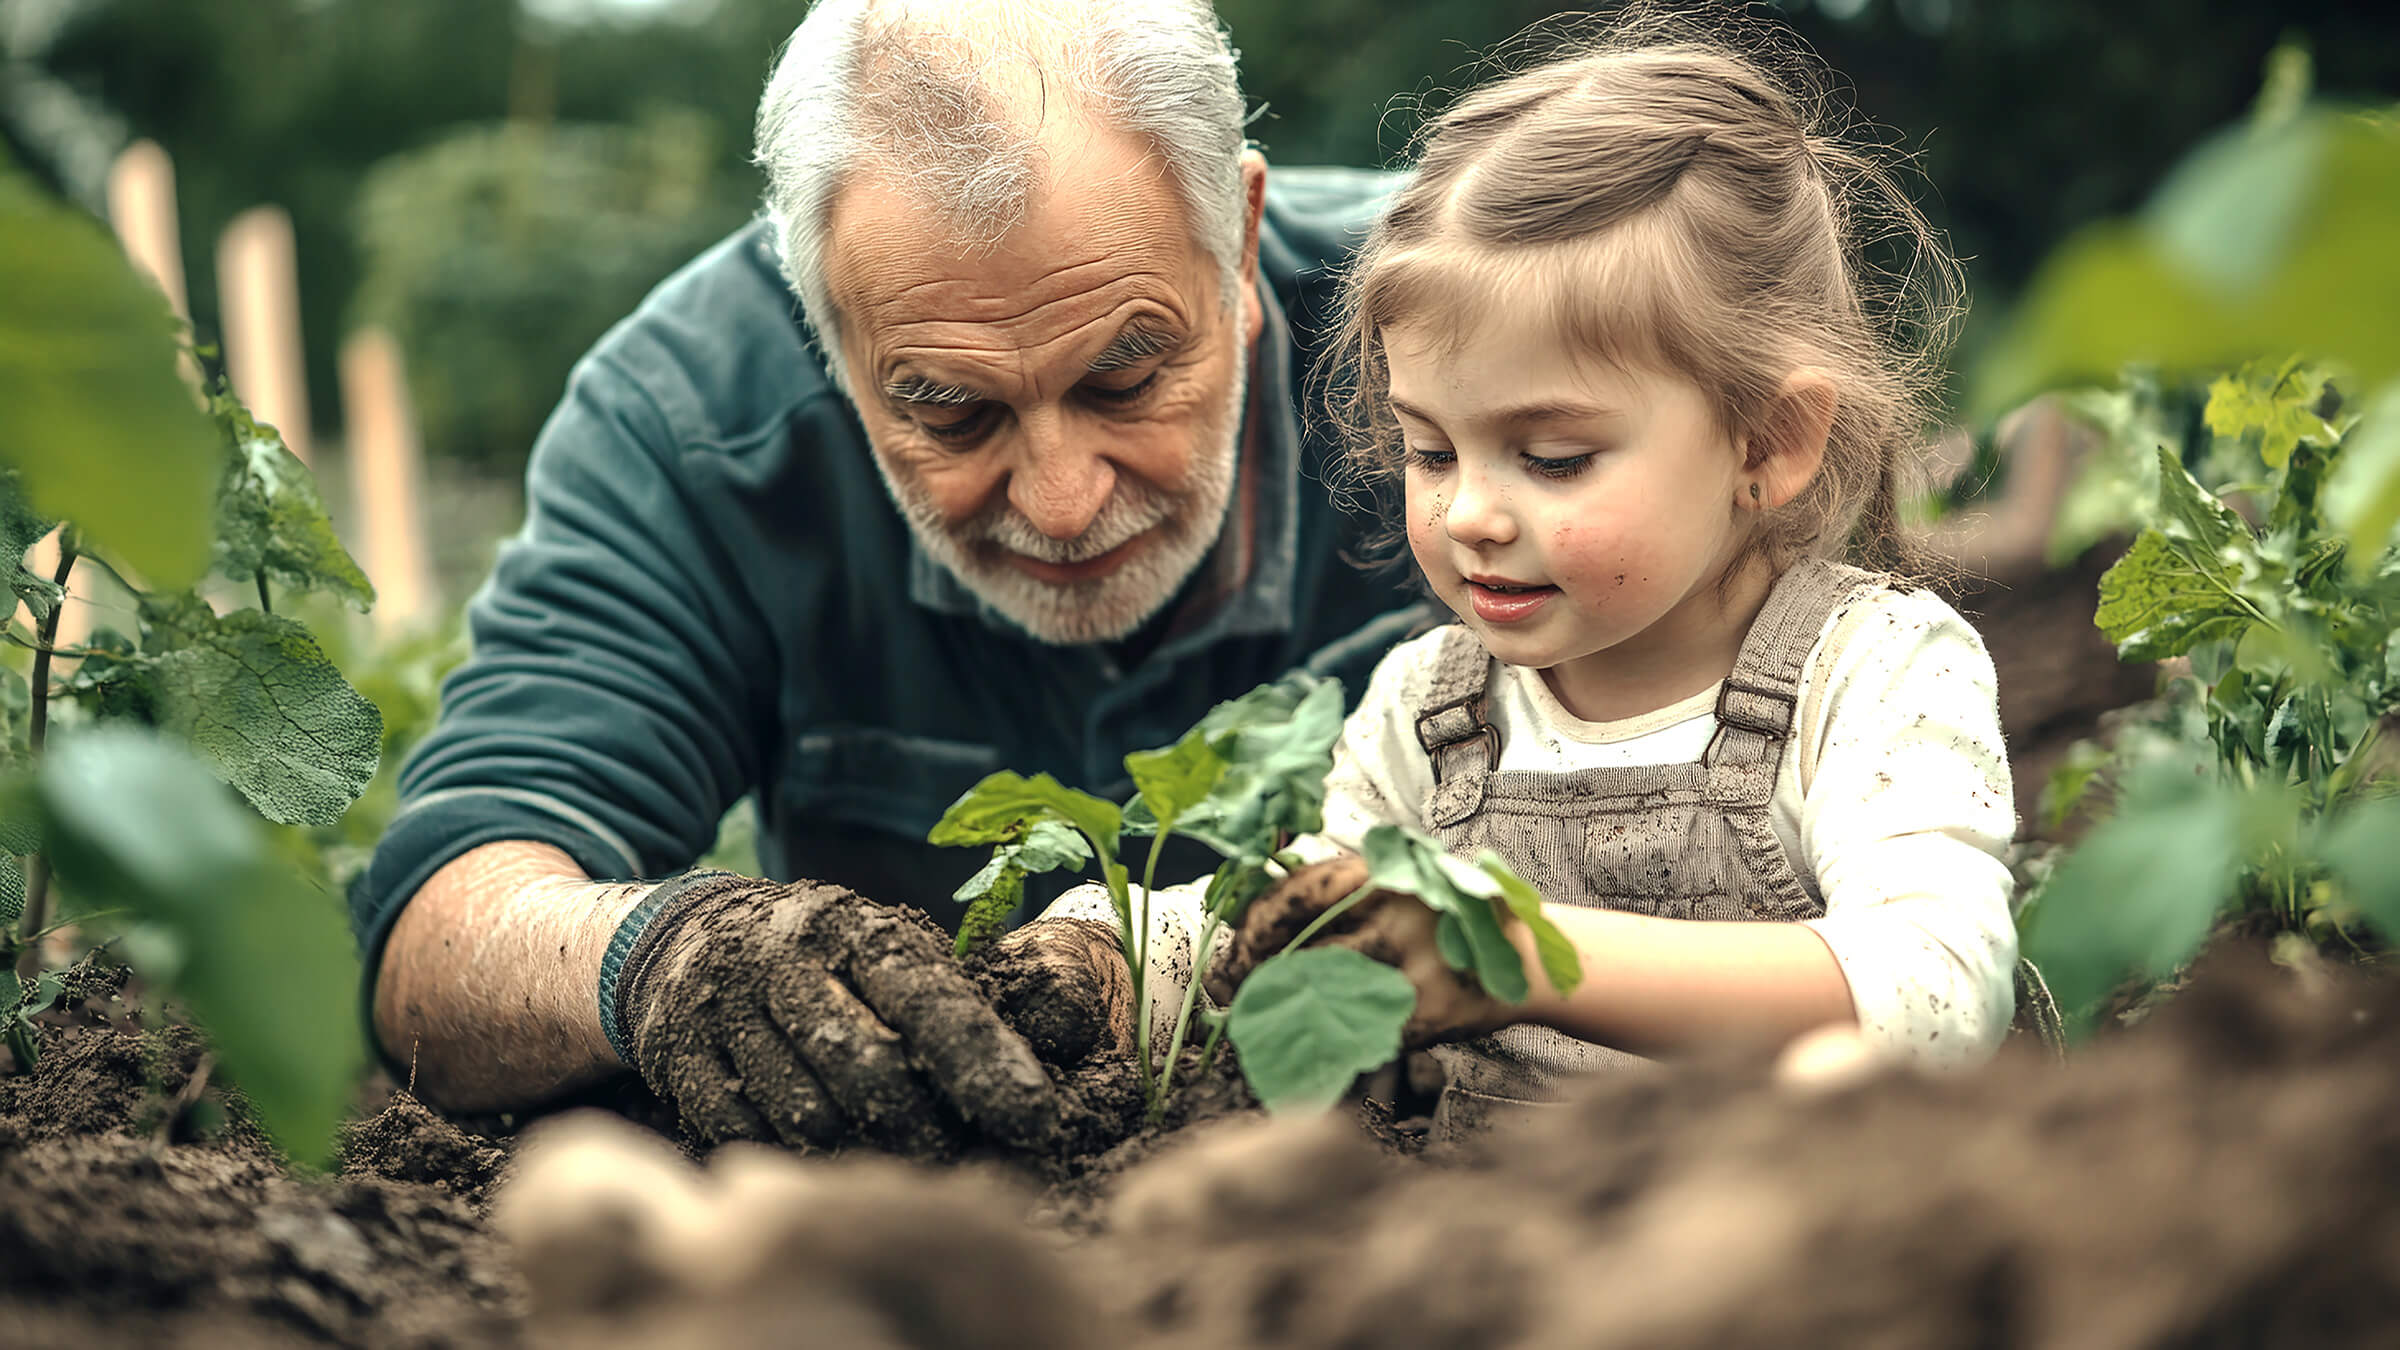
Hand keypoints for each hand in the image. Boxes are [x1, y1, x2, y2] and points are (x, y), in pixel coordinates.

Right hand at [616, 875, 1106, 1155]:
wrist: (676, 938)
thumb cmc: (817, 959)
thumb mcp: (876, 949)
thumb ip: (943, 998)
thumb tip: (1036, 1077)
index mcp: (849, 925)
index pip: (930, 1000)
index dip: (988, 1065)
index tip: (1040, 1119)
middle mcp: (780, 957)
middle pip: (869, 1068)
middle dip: (927, 1130)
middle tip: (964, 1165)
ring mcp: (720, 1006)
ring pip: (808, 1112)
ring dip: (864, 1154)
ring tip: (902, 1164)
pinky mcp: (673, 1054)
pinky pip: (747, 1133)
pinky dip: (794, 1156)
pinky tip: (823, 1157)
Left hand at [1204, 853, 1511, 1047]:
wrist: (1526, 957)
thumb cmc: (1447, 919)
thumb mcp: (1401, 885)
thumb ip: (1344, 896)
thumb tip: (1261, 922)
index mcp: (1385, 874)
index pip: (1299, 893)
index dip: (1256, 925)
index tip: (1234, 950)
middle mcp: (1397, 913)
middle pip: (1304, 949)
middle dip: (1256, 977)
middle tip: (1231, 994)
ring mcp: (1416, 963)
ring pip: (1323, 994)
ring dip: (1282, 1014)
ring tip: (1258, 1024)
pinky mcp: (1431, 1010)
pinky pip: (1361, 1032)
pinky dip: (1326, 1046)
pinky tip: (1305, 1052)